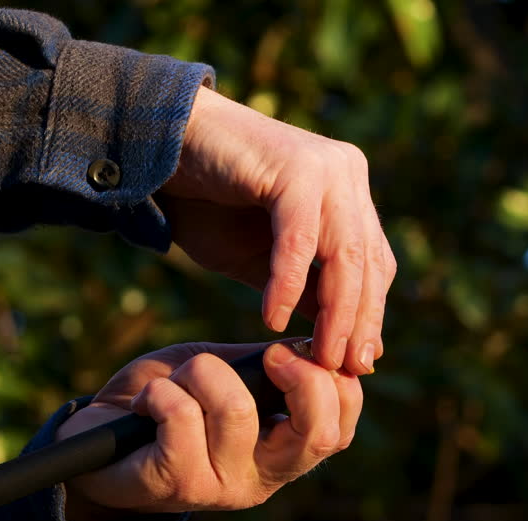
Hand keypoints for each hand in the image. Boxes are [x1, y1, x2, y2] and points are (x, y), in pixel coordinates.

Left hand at [54, 341, 361, 520]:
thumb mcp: (228, 375)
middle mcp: (263, 478)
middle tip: (269, 356)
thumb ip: (268, 367)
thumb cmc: (169, 402)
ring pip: (236, 409)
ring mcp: (222, 486)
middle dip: (301, 379)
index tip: (293, 350)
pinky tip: (146, 403)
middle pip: (318, 435)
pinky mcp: (177, 484)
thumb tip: (314, 341)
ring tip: (176, 381)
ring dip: (201, 373)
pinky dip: (160, 392)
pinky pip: (182, 416)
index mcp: (284, 454)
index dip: (335, 384)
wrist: (93, 441)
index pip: (340, 431)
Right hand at [160, 86, 396, 374]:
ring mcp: (326, 167)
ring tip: (322, 357)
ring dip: (335, 313)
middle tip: (348, 369)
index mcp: (349, 191)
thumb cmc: (205, 203)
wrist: (152, 144)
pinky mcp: (296, 168)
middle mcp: (346, 174)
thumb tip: (342, 339)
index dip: (370, 316)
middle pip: (368, 263)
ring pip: (344, 254)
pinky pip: (300, 239)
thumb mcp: (263, 260)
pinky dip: (288, 283)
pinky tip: (274, 319)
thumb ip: (306, 290)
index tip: (359, 363)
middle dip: (360, 322)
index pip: (375, 264)